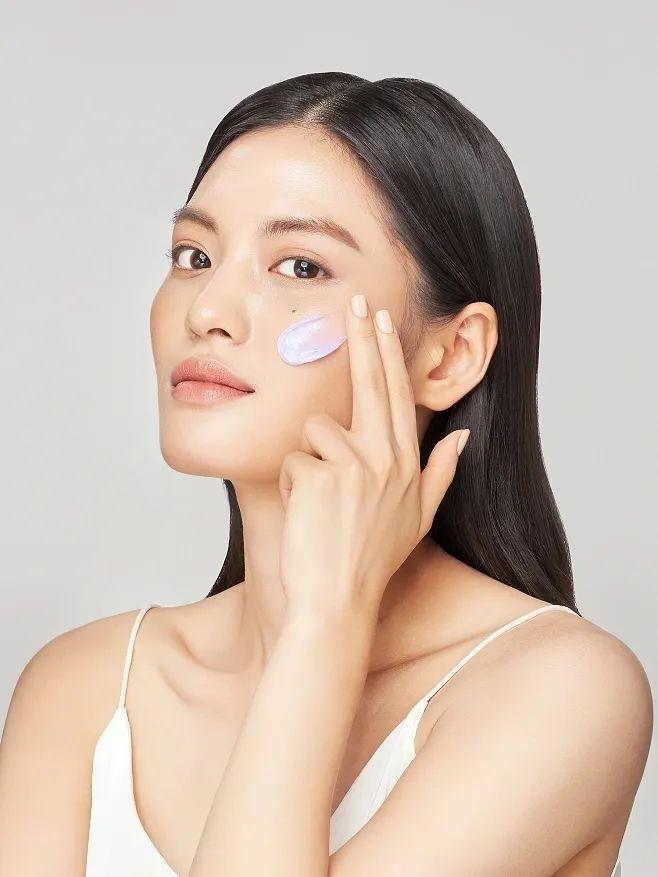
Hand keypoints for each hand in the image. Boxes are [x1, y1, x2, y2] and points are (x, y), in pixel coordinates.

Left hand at [278, 294, 468, 622]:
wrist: (336, 602)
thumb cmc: (370, 561)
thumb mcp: (418, 520)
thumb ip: (442, 474)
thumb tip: (461, 436)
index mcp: (407, 465)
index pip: (396, 395)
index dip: (387, 354)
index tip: (380, 321)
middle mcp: (387, 459)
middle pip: (371, 383)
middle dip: (363, 338)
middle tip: (355, 302)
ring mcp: (356, 466)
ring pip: (316, 430)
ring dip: (307, 463)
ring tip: (316, 503)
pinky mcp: (321, 476)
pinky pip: (291, 460)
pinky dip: (289, 484)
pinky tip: (302, 513)